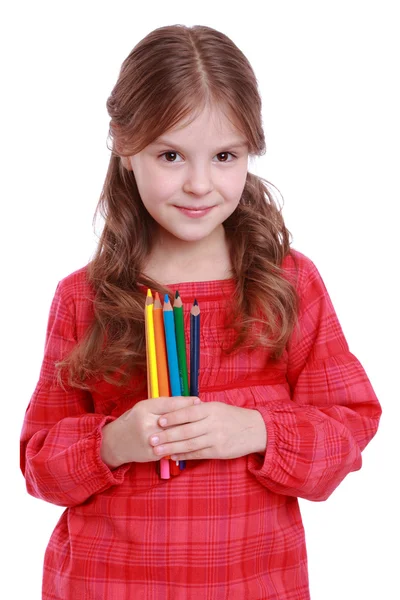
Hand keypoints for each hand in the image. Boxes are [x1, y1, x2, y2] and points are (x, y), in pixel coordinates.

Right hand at [100, 396, 200, 467]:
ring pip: (176, 435)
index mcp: (145, 408)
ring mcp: (150, 440)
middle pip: (175, 420)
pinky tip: (194, 441)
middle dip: (191, 417)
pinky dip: (183, 445)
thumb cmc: (133, 420)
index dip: (186, 402)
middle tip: (205, 414)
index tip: (198, 401)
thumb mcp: (144, 407)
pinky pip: (173, 448)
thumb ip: (162, 405)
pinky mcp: (153, 453)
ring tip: (202, 427)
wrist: (116, 443)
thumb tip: (187, 402)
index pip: (170, 404)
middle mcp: (147, 423)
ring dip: (190, 431)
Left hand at [148, 401, 266, 460]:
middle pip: (186, 430)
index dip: (172, 417)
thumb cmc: (232, 416)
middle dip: (167, 435)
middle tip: (151, 438)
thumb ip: (198, 409)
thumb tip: (175, 411)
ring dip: (172, 448)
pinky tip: (173, 457)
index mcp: (211, 409)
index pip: (188, 412)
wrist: (255, 429)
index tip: (158, 420)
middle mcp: (213, 424)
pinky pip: (198, 454)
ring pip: (190, 444)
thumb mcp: (217, 407)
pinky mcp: (219, 452)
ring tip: (157, 450)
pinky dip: (184, 456)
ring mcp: (216, 439)